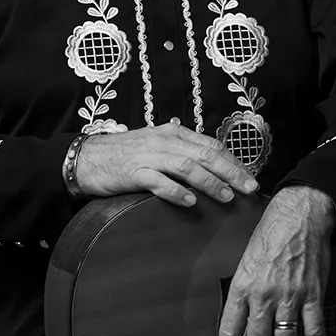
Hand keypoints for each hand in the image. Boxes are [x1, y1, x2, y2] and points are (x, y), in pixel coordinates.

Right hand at [72, 122, 257, 205]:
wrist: (86, 157)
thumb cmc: (124, 155)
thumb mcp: (157, 146)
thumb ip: (182, 152)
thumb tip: (211, 166)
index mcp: (173, 133)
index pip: (211, 145)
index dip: (233, 161)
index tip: (249, 176)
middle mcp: (165, 141)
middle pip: (206, 155)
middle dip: (231, 171)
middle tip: (250, 188)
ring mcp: (149, 156)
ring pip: (187, 167)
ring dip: (210, 182)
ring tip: (226, 197)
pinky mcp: (134, 172)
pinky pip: (159, 181)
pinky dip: (176, 191)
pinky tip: (190, 201)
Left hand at [219, 184, 335, 335]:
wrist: (299, 216)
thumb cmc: (270, 236)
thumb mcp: (245, 263)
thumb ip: (243, 296)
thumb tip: (242, 327)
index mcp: (242, 288)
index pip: (230, 333)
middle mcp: (263, 296)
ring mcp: (289, 297)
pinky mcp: (312, 295)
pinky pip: (314, 331)